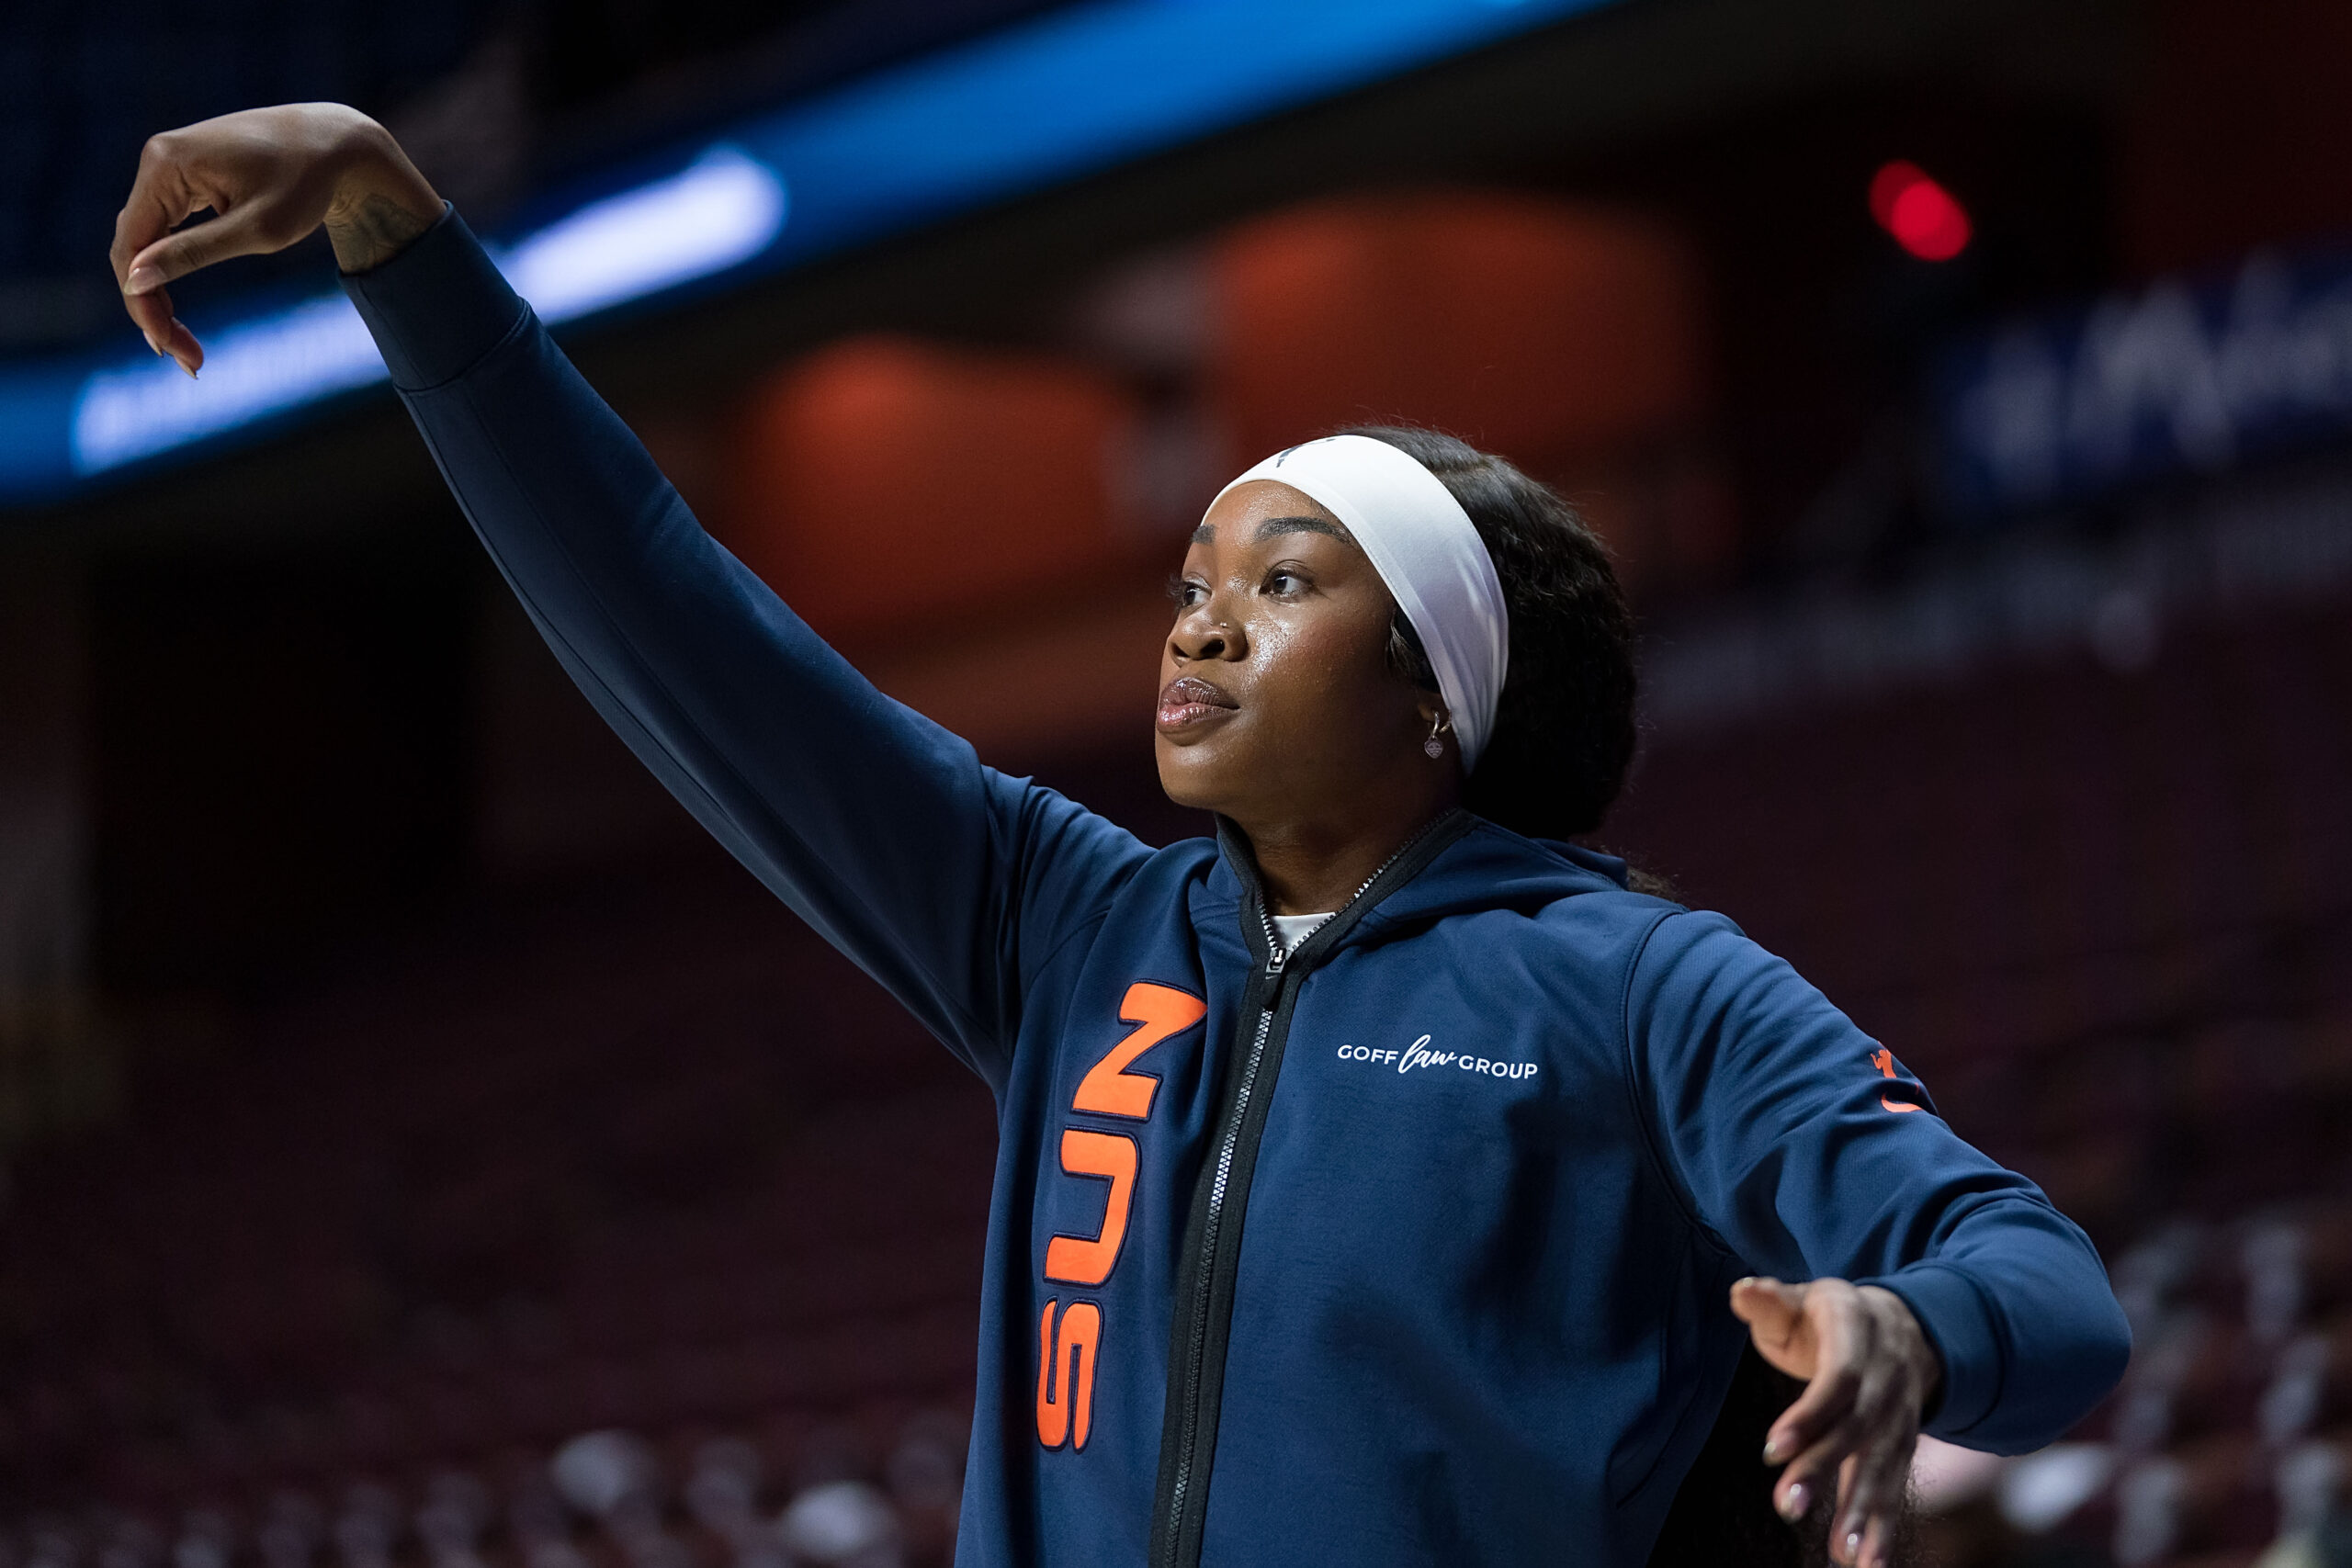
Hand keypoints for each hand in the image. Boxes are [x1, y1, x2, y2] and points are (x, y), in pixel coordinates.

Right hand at [111, 103, 441, 376]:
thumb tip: (135, 279)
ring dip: (159, 292)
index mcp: (166, 165)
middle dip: (152, 305)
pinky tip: (180, 308)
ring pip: (148, 240)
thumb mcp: (257, 229)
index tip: (167, 348)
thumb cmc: (307, 183)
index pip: (131, 244)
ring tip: (187, 345)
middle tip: (186, 360)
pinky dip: (173, 267)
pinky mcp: (187, 176)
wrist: (337, 143)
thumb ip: (194, 253)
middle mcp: (158, 158)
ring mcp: (171, 165)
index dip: (140, 301)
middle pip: (134, 245)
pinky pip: (166, 229)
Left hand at [1731, 1276, 1941, 1567]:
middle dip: (1824, 1469)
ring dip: (1865, 1511)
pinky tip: (1868, 1563)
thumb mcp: (1800, 1300)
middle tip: (1788, 1508)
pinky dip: (1885, 1525)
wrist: (1900, 1324)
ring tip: (1845, 1555)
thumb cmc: (1827, 1317)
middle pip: (1858, 1428)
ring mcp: (1902, 1411)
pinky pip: (1897, 1485)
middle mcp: (1888, 1374)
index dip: (1810, 1415)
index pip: (1840, 1378)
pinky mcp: (1904, 1443)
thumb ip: (1770, 1302)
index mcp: (1858, 1331)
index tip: (1772, 1450)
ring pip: (1883, 1463)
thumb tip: (1743, 1291)